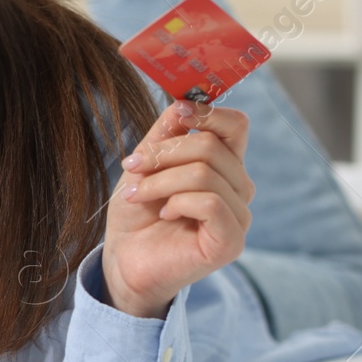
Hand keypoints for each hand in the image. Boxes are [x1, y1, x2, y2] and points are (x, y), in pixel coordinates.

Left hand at [101, 100, 254, 318]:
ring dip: (160, 180)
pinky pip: (210, 203)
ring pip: (205, 173)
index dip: (208, 113)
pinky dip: (177, 202)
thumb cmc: (137, 212)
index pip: (236, 125)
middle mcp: (238, 188)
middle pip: (212, 146)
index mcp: (223, 165)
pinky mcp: (231, 242)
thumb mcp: (145, 163)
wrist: (123, 259)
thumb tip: (183, 103)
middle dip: (164, 153)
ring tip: (136, 195)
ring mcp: (238, 216)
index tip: (177, 114)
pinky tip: (163, 213)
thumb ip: (166, 134)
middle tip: (133, 167)